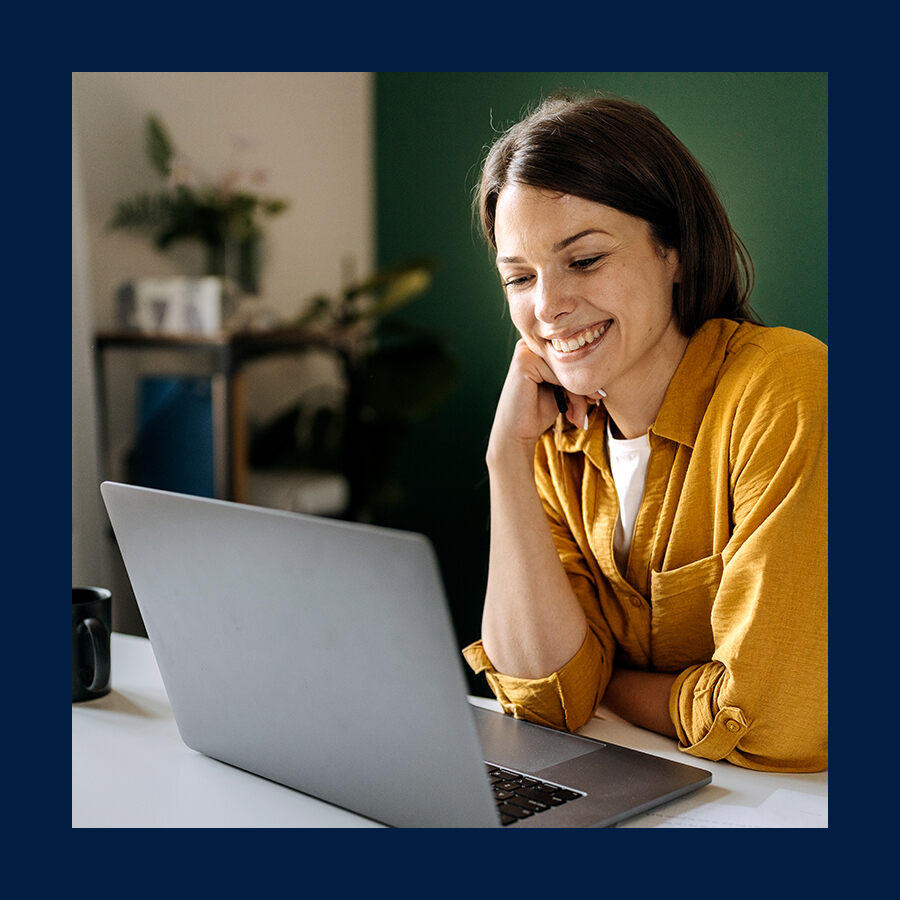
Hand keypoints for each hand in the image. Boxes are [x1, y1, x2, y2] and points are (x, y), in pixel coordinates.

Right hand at [487, 340, 600, 461]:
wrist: (516, 433)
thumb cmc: (538, 412)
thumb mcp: (563, 390)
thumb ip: (576, 376)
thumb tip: (606, 369)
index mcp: (539, 347)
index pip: (571, 355)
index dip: (587, 375)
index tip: (599, 396)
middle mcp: (530, 344)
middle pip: (569, 360)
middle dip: (585, 385)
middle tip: (595, 404)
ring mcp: (525, 351)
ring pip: (566, 368)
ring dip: (579, 393)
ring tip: (579, 415)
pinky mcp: (524, 361)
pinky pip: (558, 373)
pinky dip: (568, 393)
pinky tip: (568, 411)